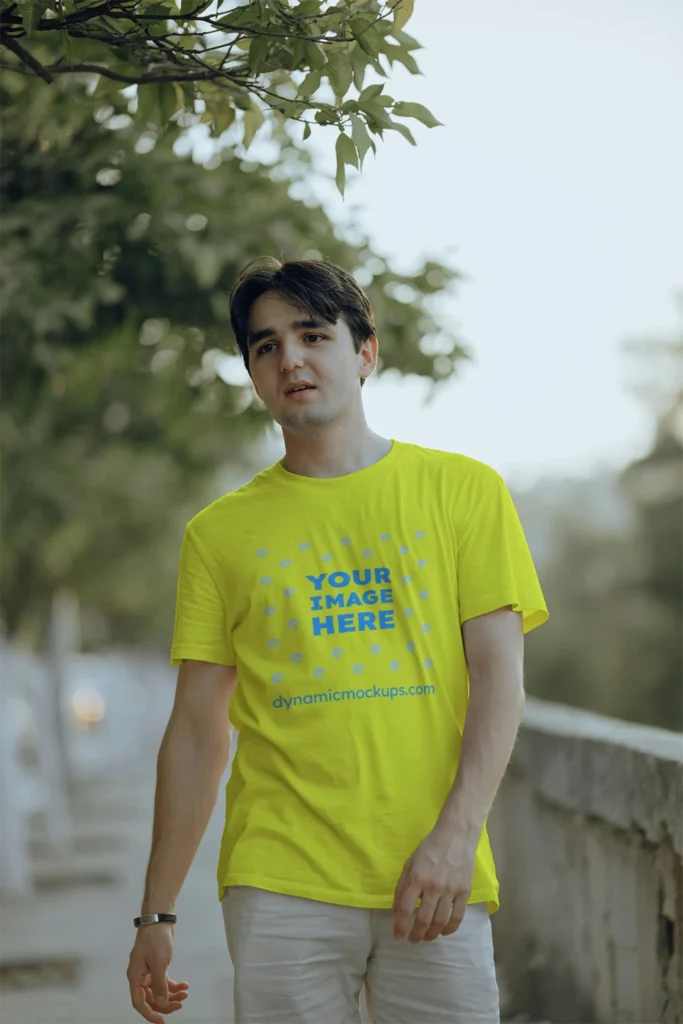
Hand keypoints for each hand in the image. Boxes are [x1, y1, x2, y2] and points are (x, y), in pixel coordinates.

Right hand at [127, 923, 188, 1022]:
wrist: (159, 919)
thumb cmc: (156, 939)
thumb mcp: (159, 963)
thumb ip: (159, 985)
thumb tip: (161, 1003)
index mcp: (135, 977)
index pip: (139, 1002)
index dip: (149, 1014)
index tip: (162, 1021)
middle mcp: (140, 976)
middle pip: (150, 998)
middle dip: (165, 1003)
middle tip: (180, 1004)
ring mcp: (148, 971)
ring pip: (158, 990)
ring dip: (172, 994)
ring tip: (185, 993)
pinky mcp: (157, 966)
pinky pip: (164, 981)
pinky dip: (174, 984)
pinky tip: (185, 984)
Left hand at [392, 826, 475, 942]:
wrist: (456, 836)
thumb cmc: (430, 848)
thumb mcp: (410, 863)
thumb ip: (402, 886)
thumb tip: (396, 910)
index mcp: (417, 877)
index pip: (405, 909)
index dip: (400, 926)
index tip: (398, 935)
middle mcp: (433, 886)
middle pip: (423, 919)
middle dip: (416, 934)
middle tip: (413, 940)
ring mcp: (450, 889)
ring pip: (440, 921)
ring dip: (431, 934)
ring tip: (426, 938)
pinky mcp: (465, 891)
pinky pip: (458, 916)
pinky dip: (450, 928)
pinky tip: (444, 932)